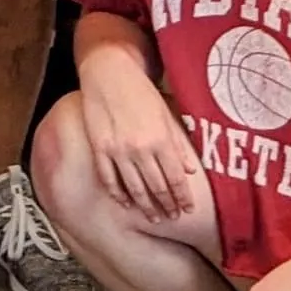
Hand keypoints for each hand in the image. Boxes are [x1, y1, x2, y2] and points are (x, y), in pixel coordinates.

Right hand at [79, 57, 201, 221]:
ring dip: (146, 206)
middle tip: (173, 217)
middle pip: (157, 187)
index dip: (183, 197)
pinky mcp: (99, 147)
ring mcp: (117, 150)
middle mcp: (140, 149)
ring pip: (134, 188)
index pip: (176, 178)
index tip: (188, 209)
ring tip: (154, 218)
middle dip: (167, 205)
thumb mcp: (165, 114)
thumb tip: (191, 170)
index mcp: (160, 139)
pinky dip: (117, 194)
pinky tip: (125, 203)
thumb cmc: (140, 91)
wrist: (108, 72)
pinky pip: (108, 178)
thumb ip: (178, 143)